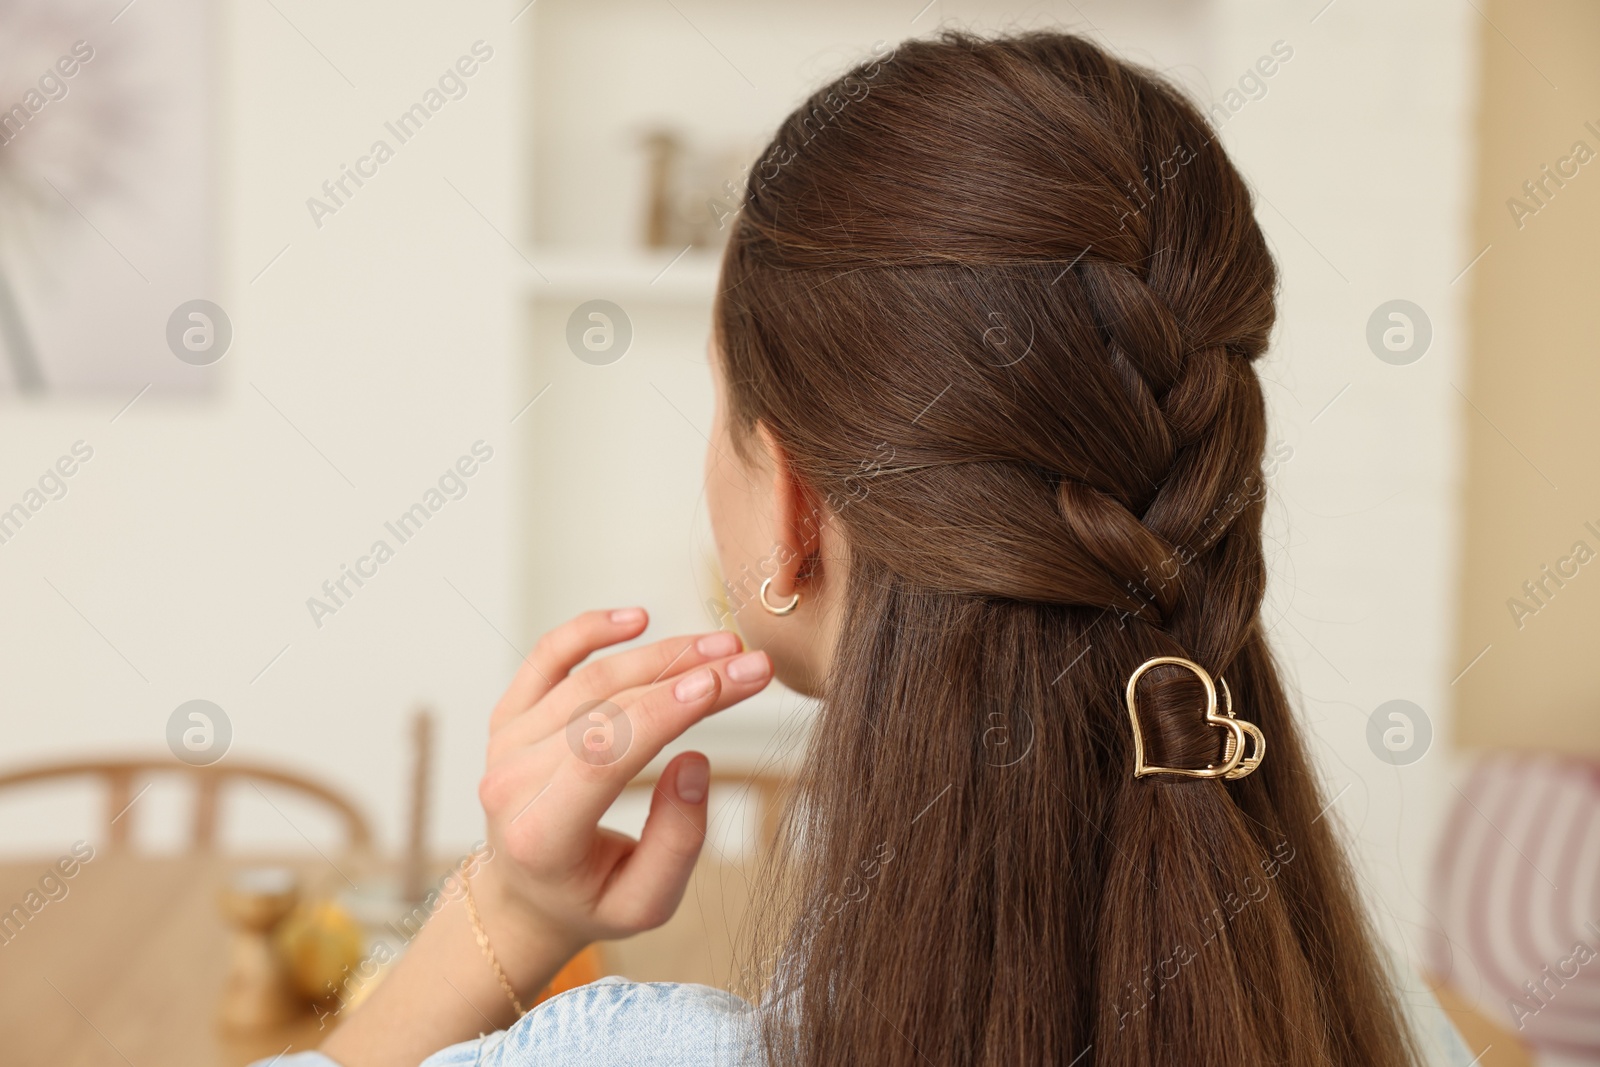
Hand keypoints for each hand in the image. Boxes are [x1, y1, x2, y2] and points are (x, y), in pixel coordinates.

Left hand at [470, 607, 773, 985]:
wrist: (525, 894)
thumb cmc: (593, 898)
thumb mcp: (646, 903)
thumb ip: (677, 843)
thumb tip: (695, 762)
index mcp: (541, 835)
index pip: (603, 757)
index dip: (663, 712)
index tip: (721, 683)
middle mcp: (511, 783)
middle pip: (603, 708)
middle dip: (685, 675)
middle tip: (751, 663)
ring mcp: (505, 744)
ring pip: (587, 678)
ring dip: (660, 652)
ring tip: (723, 645)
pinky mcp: (509, 716)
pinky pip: (547, 658)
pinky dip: (590, 629)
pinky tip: (639, 618)